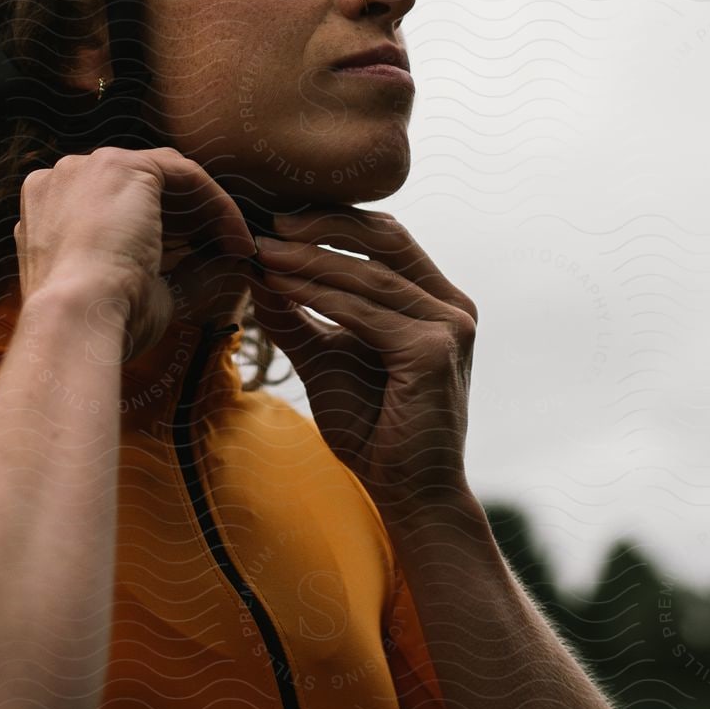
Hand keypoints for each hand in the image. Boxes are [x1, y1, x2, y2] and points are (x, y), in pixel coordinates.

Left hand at [247, 208, 477, 529]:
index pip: (385, 238)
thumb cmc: (372, 429)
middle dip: (323, 224)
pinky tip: (279, 285)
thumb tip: (257, 271)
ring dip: (309, 260)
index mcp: (436, 299)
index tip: (277, 215)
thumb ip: (298, 316)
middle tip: (269, 221)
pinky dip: (318, 296)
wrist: (408, 493)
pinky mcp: (434, 352)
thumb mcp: (325, 358)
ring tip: (262, 252)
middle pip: (386, 238)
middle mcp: (452, 306)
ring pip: (370, 275)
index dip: (332, 220)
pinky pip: (365, 312)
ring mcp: (450, 327)